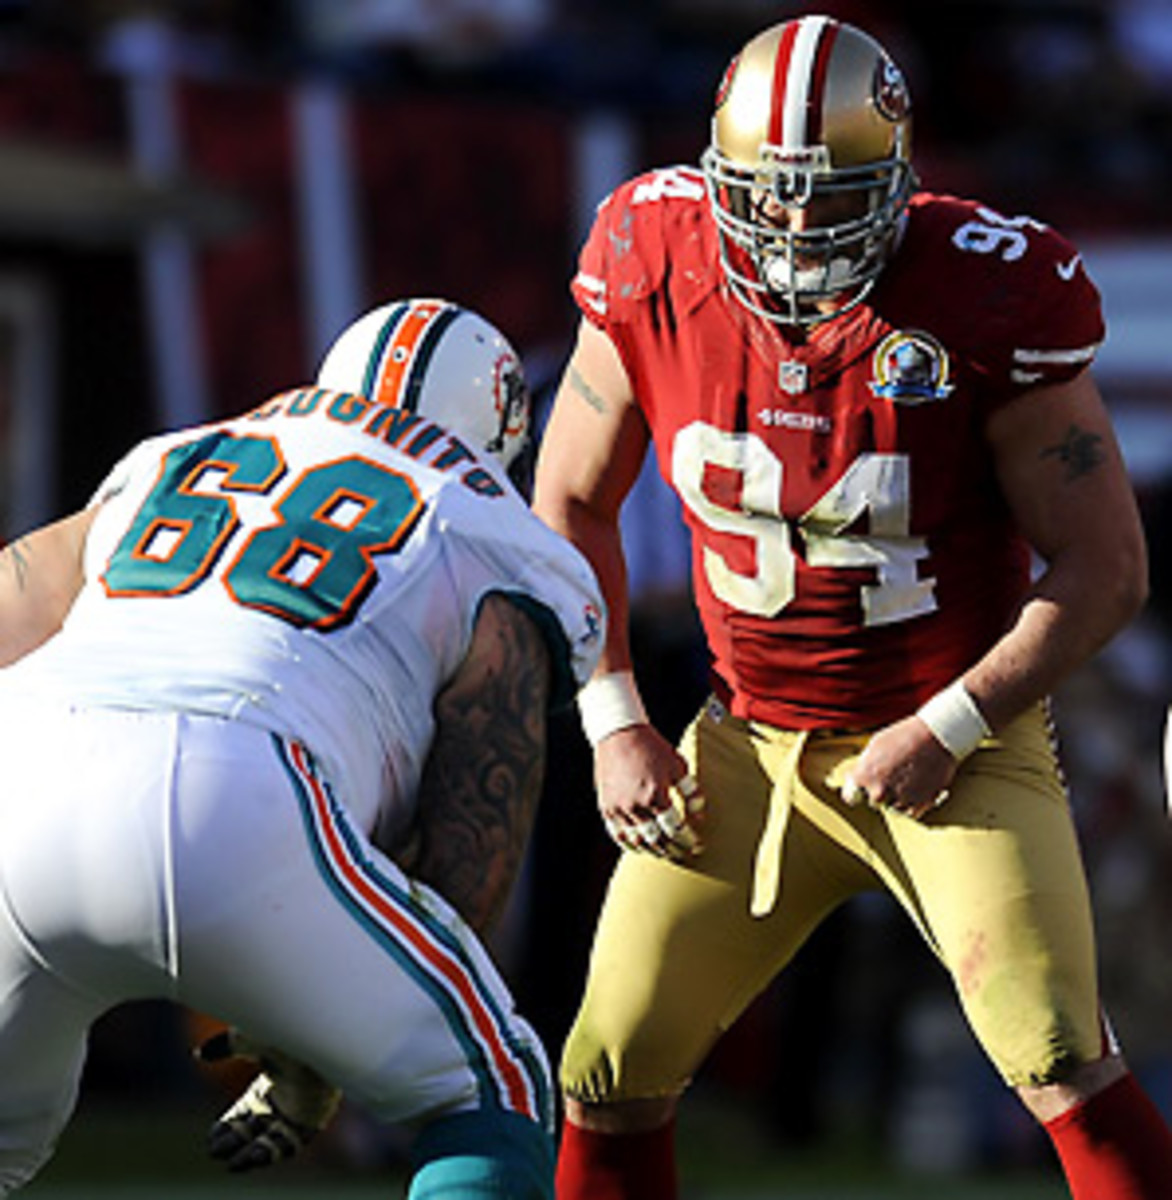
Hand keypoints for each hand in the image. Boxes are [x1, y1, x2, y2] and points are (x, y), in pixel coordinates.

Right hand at [196, 1028, 341, 1171]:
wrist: (314, 1037)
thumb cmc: (282, 1031)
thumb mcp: (246, 1038)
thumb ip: (223, 1046)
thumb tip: (197, 1053)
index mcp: (275, 1073)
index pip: (250, 1106)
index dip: (231, 1123)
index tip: (212, 1135)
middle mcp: (289, 1092)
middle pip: (258, 1125)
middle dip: (236, 1140)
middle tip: (214, 1151)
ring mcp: (302, 1106)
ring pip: (274, 1138)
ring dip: (252, 1153)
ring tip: (231, 1164)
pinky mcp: (315, 1117)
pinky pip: (293, 1142)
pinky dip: (273, 1152)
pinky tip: (251, 1157)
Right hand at [595, 723, 704, 858]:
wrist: (619, 733)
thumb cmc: (651, 747)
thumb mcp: (678, 765)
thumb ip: (691, 792)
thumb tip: (699, 815)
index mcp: (656, 795)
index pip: (675, 828)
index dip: (687, 840)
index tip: (696, 845)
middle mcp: (636, 806)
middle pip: (656, 839)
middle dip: (671, 848)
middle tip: (681, 853)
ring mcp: (619, 808)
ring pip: (636, 840)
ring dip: (651, 849)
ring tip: (662, 852)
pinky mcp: (606, 807)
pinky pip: (617, 833)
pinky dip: (629, 843)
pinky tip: (638, 845)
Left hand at [840, 714, 957, 819]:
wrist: (936, 736)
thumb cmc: (904, 736)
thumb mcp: (876, 744)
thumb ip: (865, 765)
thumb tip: (858, 777)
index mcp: (864, 775)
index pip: (850, 797)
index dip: (856, 792)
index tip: (861, 790)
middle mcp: (879, 791)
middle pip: (874, 802)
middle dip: (880, 791)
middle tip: (892, 776)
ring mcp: (899, 799)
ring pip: (892, 808)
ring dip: (897, 798)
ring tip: (906, 780)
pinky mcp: (920, 805)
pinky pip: (909, 813)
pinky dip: (912, 804)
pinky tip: (916, 788)